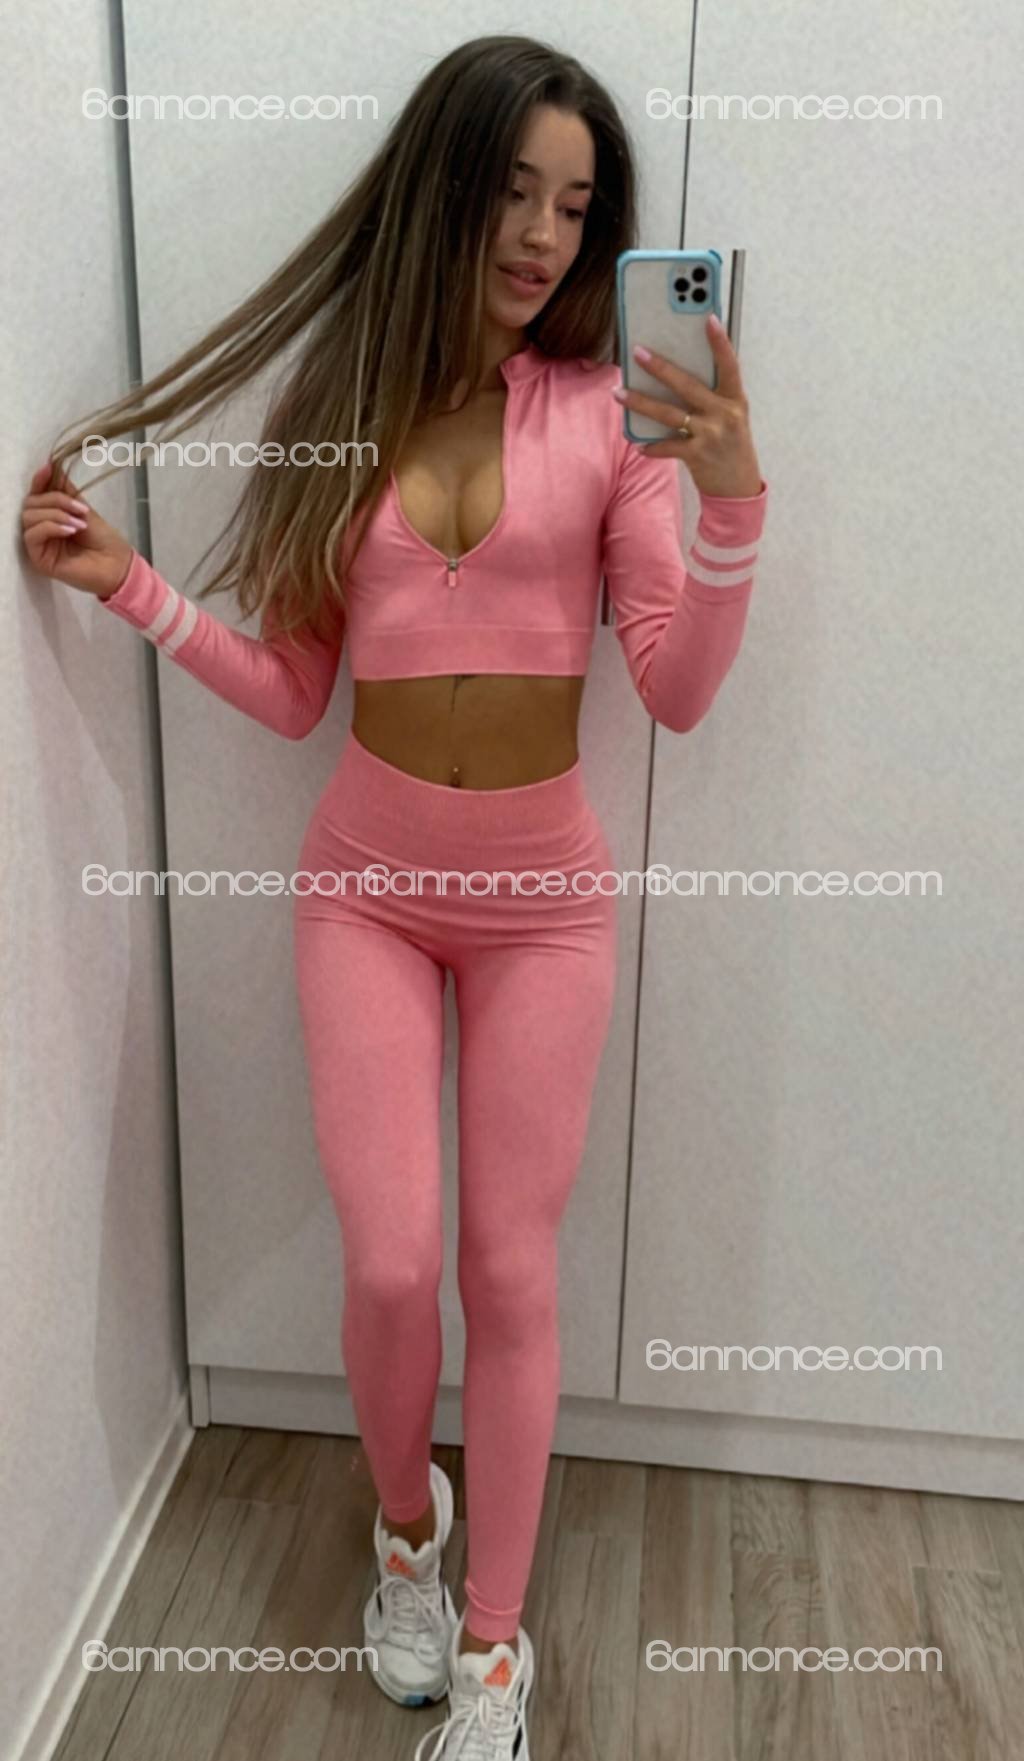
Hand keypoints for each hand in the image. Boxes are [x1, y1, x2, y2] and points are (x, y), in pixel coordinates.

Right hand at [21, 459, 133, 597]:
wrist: (117, 566)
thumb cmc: (104, 540)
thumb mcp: (84, 509)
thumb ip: (66, 491)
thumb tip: (52, 466)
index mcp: (50, 516)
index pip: (36, 495)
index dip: (40, 481)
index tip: (49, 468)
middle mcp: (41, 529)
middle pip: (30, 504)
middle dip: (55, 500)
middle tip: (80, 509)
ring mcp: (39, 545)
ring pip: (28, 518)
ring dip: (55, 514)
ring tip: (79, 524)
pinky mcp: (39, 559)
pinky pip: (32, 535)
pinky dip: (50, 527)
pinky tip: (69, 530)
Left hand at [615, 315, 762, 497]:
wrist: (739, 488)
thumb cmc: (732, 447)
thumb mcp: (732, 418)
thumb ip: (712, 398)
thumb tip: (674, 377)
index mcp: (735, 400)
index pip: (729, 365)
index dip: (720, 342)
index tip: (709, 318)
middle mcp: (724, 414)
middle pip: (688, 385)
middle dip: (660, 367)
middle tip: (637, 353)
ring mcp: (710, 434)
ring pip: (669, 413)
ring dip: (640, 402)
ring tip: (618, 392)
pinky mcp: (697, 455)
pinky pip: (667, 446)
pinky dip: (651, 446)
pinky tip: (638, 444)